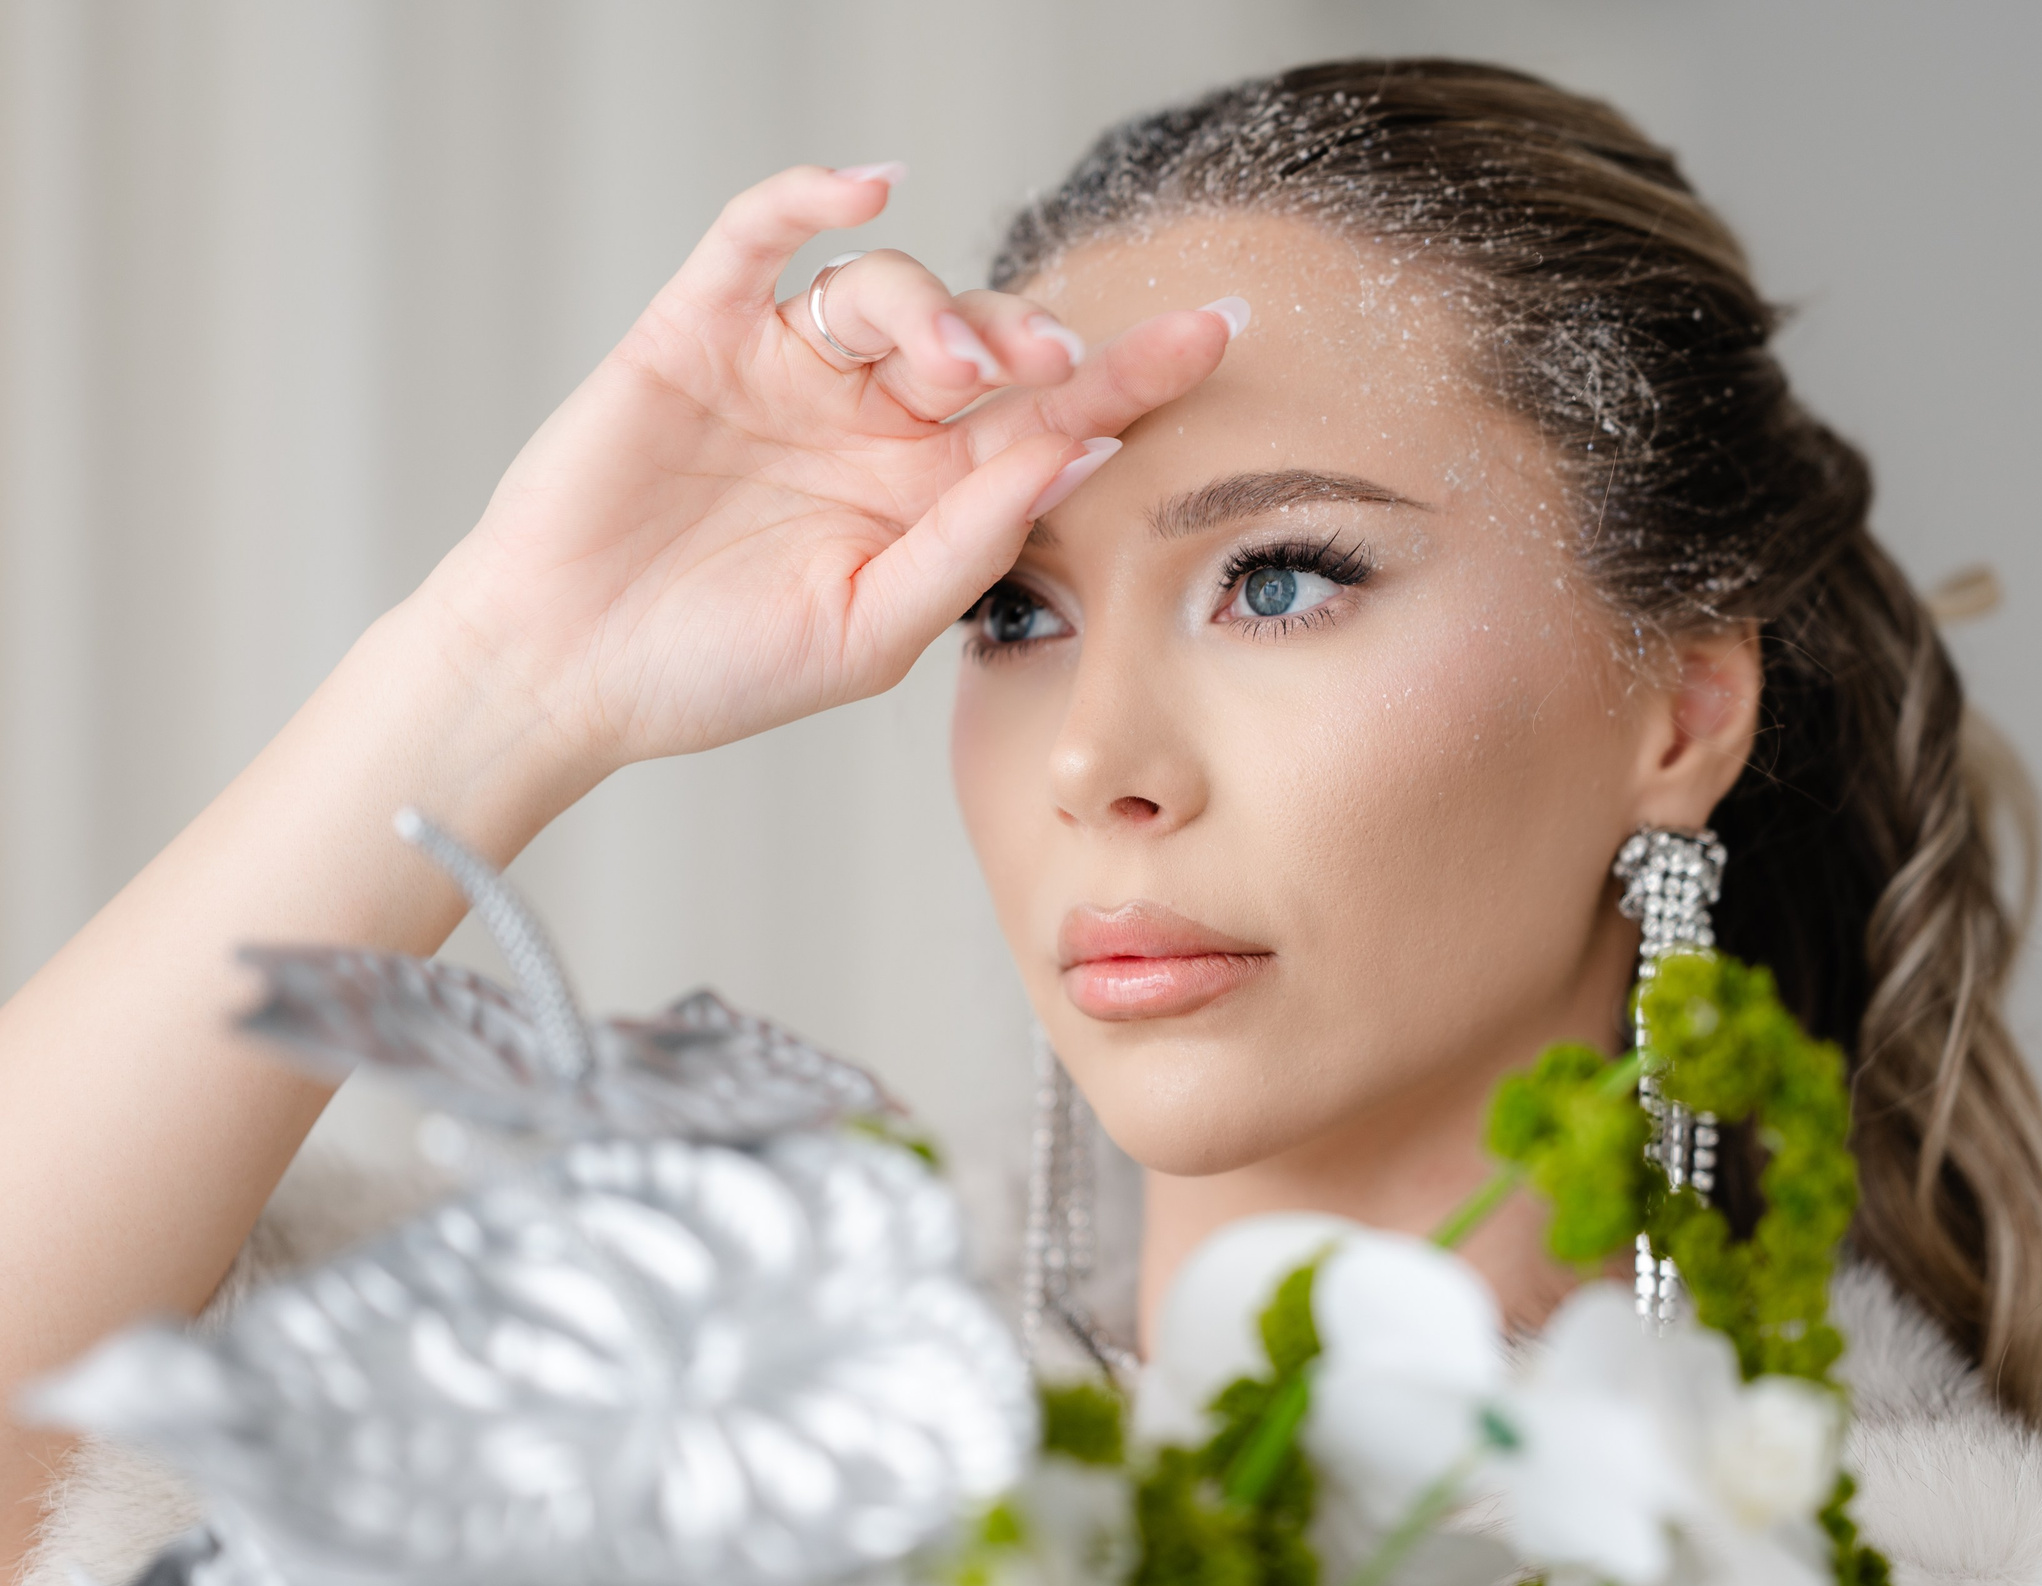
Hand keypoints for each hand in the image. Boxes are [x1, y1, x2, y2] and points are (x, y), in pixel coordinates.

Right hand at [416, 163, 1229, 775]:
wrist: (562, 674)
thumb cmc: (718, 671)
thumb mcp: (870, 628)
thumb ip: (973, 541)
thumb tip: (1081, 452)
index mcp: (930, 496)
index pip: (1048, 420)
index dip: (1129, 375)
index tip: (1214, 336)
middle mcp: (871, 421)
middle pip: (983, 339)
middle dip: (1031, 341)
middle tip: (1052, 366)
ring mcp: (787, 369)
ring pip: (887, 288)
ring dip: (931, 305)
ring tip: (947, 361)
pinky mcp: (698, 332)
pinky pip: (758, 238)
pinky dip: (808, 200)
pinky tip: (865, 190)